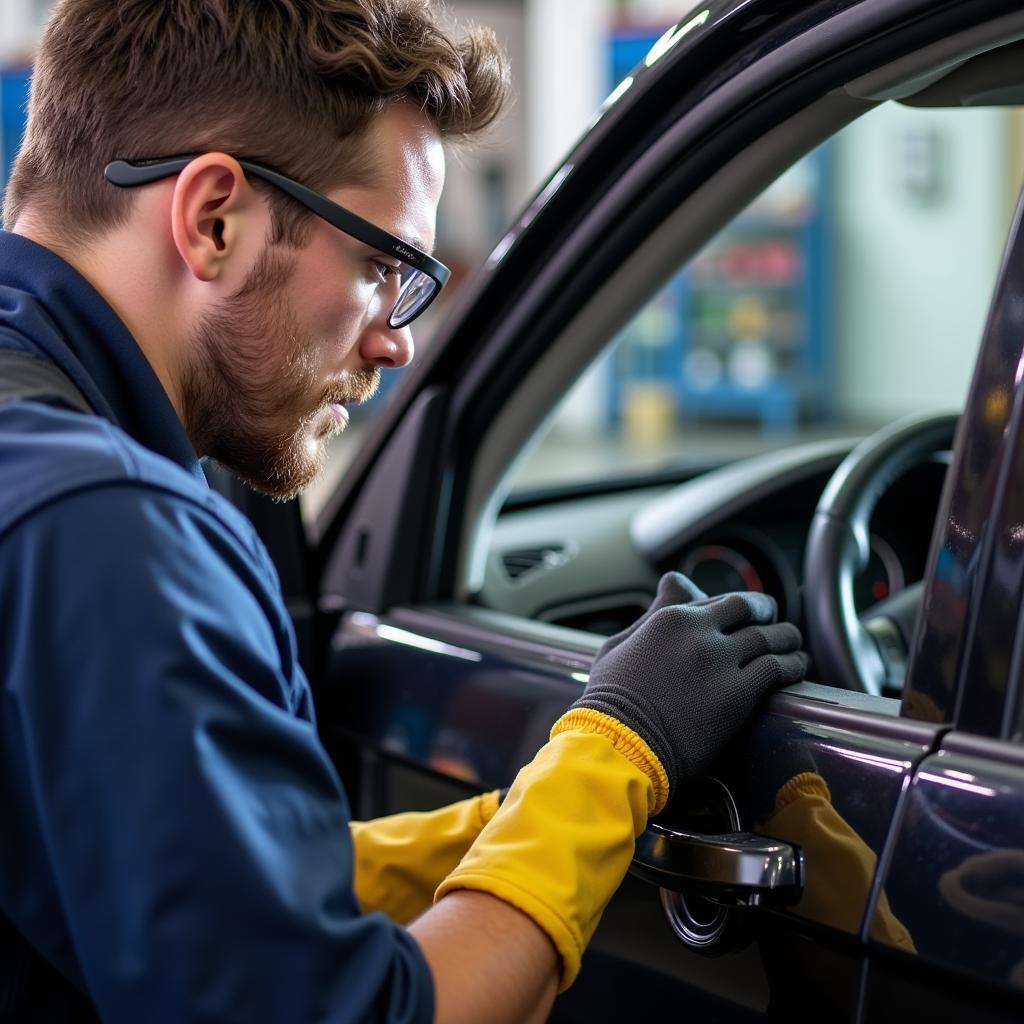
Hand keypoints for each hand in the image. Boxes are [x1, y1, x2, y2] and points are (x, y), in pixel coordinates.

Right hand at [570, 571, 805, 799]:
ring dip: (787, 639)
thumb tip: (673, 582)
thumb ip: (652, 613)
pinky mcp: (736, 695)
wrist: (618, 748)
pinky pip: (777, 669)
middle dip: (768, 613)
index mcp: (670, 618)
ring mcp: (718, 662)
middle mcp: (697, 632)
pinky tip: (797, 669)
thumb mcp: (619, 646)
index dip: (741, 607)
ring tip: (794, 647)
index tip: (749, 615)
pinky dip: (793, 665)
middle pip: (750, 608)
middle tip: (777, 623)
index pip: (720, 599)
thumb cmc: (610, 703)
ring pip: (770, 637)